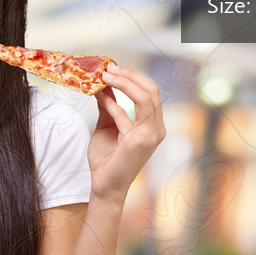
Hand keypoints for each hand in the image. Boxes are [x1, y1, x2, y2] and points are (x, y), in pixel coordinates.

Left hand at [87, 64, 165, 202]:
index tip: (113, 68)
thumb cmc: (107, 158)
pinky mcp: (137, 142)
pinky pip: (124, 114)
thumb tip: (105, 81)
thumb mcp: (108, 125)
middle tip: (108, 68)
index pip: (151, 92)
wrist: (105, 186)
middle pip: (151, 90)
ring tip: (104, 76)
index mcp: (154, 125)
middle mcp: (157, 129)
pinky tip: (98, 96)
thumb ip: (109, 105)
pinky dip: (111, 102)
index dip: (133, 76)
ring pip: (145, 97)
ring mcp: (149, 136)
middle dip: (129, 75)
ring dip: (123, 83)